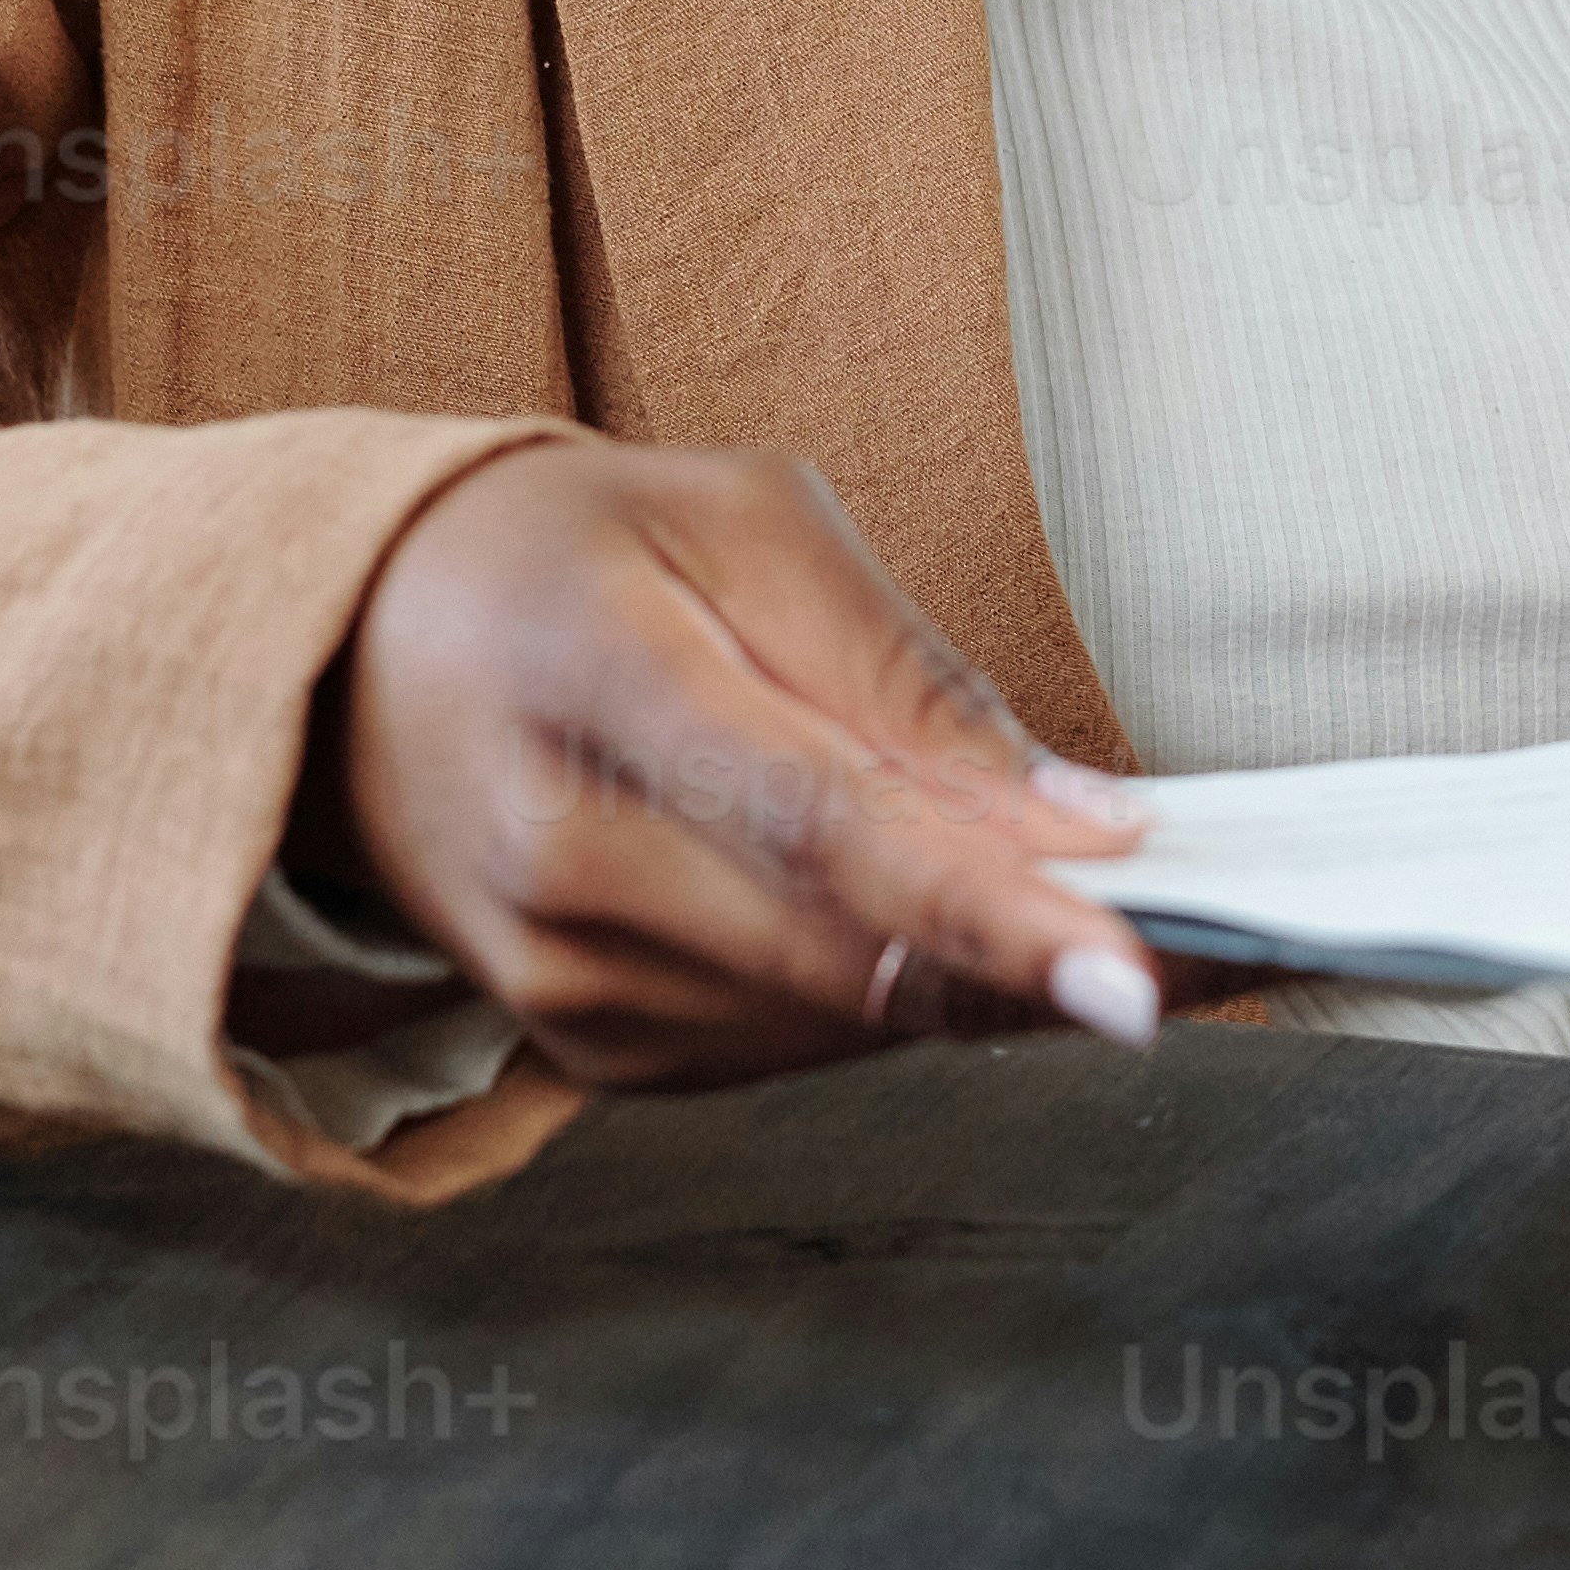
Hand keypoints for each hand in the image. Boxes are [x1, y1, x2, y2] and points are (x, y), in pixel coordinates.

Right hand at [307, 436, 1155, 1086]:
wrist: (354, 652)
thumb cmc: (568, 558)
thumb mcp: (743, 520)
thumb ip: (908, 674)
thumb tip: (1081, 823)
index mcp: (595, 679)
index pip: (820, 825)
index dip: (988, 913)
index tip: (1132, 977)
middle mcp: (558, 860)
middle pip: (848, 953)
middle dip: (1047, 957)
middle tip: (1215, 943)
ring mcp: (557, 979)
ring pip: (840, 1020)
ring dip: (979, 978)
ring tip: (1081, 910)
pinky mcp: (583, 1049)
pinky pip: (793, 1047)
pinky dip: (891, 995)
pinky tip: (928, 927)